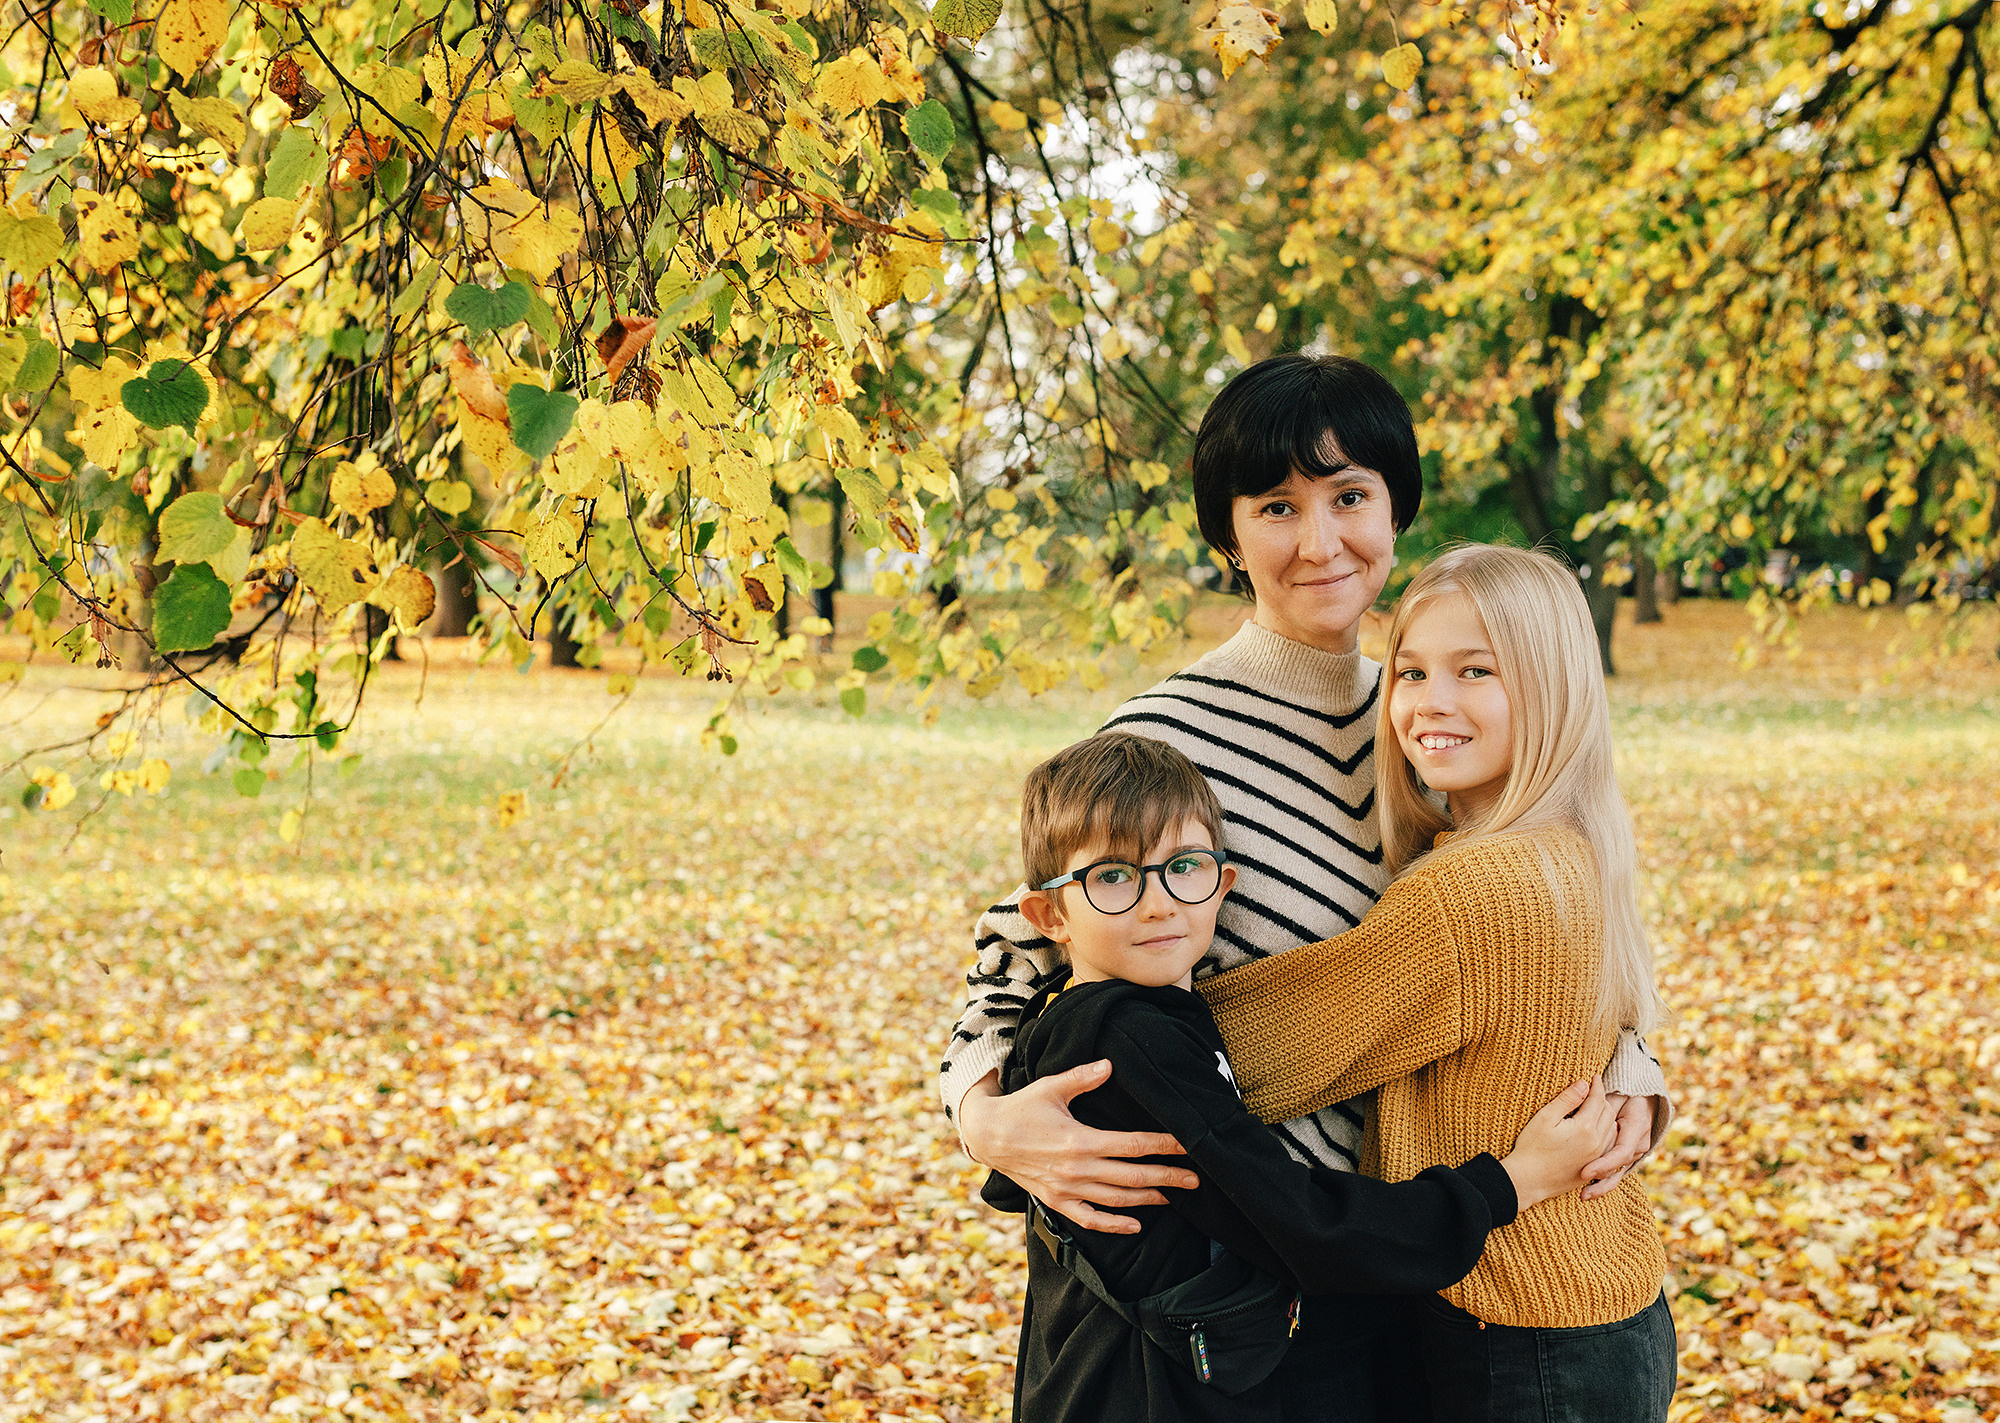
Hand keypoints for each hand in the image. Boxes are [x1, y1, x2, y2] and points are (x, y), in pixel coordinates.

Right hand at [958, 1063, 1198, 1233]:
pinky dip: (1114, 1225)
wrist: (989, 1136)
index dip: (1163, 1145)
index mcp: (1081, 1140)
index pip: (1133, 1145)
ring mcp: (1068, 1189)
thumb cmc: (1023, 1108)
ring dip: (1148, 1199)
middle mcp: (1078, 1169)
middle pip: (1133, 1177)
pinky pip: (1090, 1219)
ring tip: (1173, 1196)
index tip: (1188, 1145)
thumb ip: (1083, 1077)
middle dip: (1168, 1177)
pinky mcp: (1057, 1201)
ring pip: (1117, 1200)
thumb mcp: (1051, 1087)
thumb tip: (1110, 1065)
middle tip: (1195, 1179)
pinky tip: (1135, 1225)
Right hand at [1499, 1078, 1618, 1210]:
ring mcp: (1596, 1157)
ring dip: (1607, 1115)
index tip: (1593, 1076)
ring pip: (1611, 1130)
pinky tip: (1597, 1128)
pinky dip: (1607, 1132)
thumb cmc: (1532, 1147)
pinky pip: (1608, 1145)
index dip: (1596, 1086)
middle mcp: (1596, 1143)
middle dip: (1603, 1098)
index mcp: (1585, 1128)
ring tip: (1596, 1106)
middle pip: (1608, 1113)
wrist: (1528, 1181)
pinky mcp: (1592, 1167)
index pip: (1597, 1100)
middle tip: (1593, 1089)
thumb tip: (1583, 1084)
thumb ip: (1567, 1099)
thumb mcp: (1545, 1117)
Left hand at [1580, 1091, 1654, 1200]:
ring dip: (1602, 1185)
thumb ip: (1600, 1103)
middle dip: (1601, 1181)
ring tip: (1583, 1196)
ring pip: (1619, 1172)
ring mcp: (1635, 1152)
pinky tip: (1589, 1192)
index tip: (1585, 1172)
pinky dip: (1603, 1182)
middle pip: (1619, 1167)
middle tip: (1582, 1192)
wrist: (1640, 1095)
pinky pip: (1617, 1172)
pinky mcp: (1628, 1156)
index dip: (1603, 1164)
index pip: (1621, 1152)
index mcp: (1638, 1127)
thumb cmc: (1624, 1092)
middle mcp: (1639, 1143)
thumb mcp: (1614, 1095)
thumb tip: (1582, 1100)